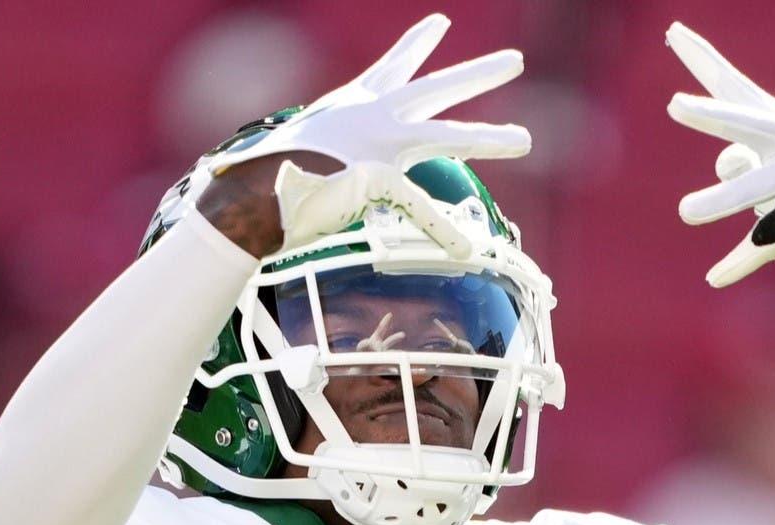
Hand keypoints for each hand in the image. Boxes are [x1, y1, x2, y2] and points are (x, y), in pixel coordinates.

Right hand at [212, 13, 528, 257]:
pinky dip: (439, 232)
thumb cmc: (260, 178)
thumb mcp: (293, 155)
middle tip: (515, 60)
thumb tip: (286, 177)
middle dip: (478, 73)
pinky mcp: (379, 174)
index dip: (416, 44)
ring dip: (489, 137)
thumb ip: (313, 160)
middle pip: (437, 88)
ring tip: (526, 140)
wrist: (249, 191)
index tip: (440, 24)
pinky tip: (462, 250)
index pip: (392, 67)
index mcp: (352, 106)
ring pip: (447, 135)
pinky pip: (420, 208)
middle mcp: (372, 115)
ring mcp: (379, 143)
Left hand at [664, 22, 774, 284]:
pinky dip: (742, 262)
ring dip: (723, 199)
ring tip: (685, 211)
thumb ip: (742, 161)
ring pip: (756, 188)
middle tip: (673, 105)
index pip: (734, 89)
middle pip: (747, 126)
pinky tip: (715, 278)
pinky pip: (769, 242)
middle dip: (713, 116)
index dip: (702, 61)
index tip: (672, 33)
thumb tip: (728, 162)